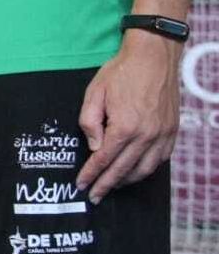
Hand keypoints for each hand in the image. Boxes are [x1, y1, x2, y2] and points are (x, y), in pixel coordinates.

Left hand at [76, 30, 181, 201]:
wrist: (153, 57)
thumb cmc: (121, 72)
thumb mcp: (94, 92)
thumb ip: (90, 122)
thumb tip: (94, 147)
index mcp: (125, 126)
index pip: (104, 159)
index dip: (91, 174)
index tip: (82, 184)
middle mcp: (146, 136)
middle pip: (123, 170)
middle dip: (107, 185)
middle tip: (95, 196)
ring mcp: (162, 135)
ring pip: (144, 170)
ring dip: (126, 181)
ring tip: (112, 185)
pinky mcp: (172, 132)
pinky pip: (159, 160)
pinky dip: (146, 170)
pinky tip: (135, 171)